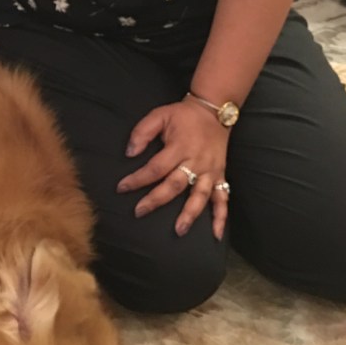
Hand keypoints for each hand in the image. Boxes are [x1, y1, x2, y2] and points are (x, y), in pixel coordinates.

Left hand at [117, 99, 231, 239]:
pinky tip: (216, 233)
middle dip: (156, 200)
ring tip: (179, 230)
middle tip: (139, 212)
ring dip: (190, 214)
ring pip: (200, 195)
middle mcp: (196, 161)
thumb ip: (143, 132)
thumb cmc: (183, 115)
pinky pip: (223, 198)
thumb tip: (130, 153)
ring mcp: (210, 170)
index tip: (122, 188)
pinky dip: (221, 216)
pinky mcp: (220, 175)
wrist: (214, 111)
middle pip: (175, 185)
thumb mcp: (160, 115)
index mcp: (179, 147)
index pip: (156, 168)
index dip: (138, 179)